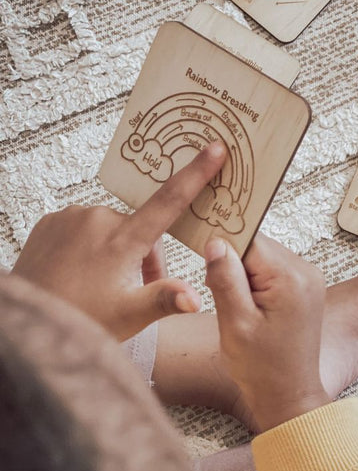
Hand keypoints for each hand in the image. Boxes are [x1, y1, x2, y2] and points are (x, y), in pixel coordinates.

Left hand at [12, 142, 226, 340]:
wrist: (29, 321)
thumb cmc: (80, 320)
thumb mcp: (129, 315)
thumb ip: (166, 300)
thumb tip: (196, 299)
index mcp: (123, 239)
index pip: (169, 201)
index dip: (196, 174)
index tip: (215, 149)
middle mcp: (98, 218)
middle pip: (141, 228)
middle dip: (147, 255)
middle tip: (138, 290)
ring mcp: (72, 217)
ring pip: (113, 228)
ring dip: (119, 251)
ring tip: (106, 286)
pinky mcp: (51, 221)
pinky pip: (86, 227)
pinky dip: (92, 246)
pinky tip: (84, 272)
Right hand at [205, 233, 329, 431]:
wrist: (288, 396)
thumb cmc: (262, 368)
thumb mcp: (235, 323)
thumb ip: (224, 279)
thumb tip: (216, 242)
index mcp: (290, 278)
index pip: (248, 240)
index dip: (224, 252)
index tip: (209, 270)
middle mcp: (306, 272)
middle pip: (255, 246)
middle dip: (233, 266)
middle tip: (228, 302)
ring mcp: (308, 279)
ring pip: (261, 257)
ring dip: (242, 276)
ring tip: (241, 310)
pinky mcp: (303, 287)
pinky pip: (270, 270)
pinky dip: (254, 284)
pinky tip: (252, 310)